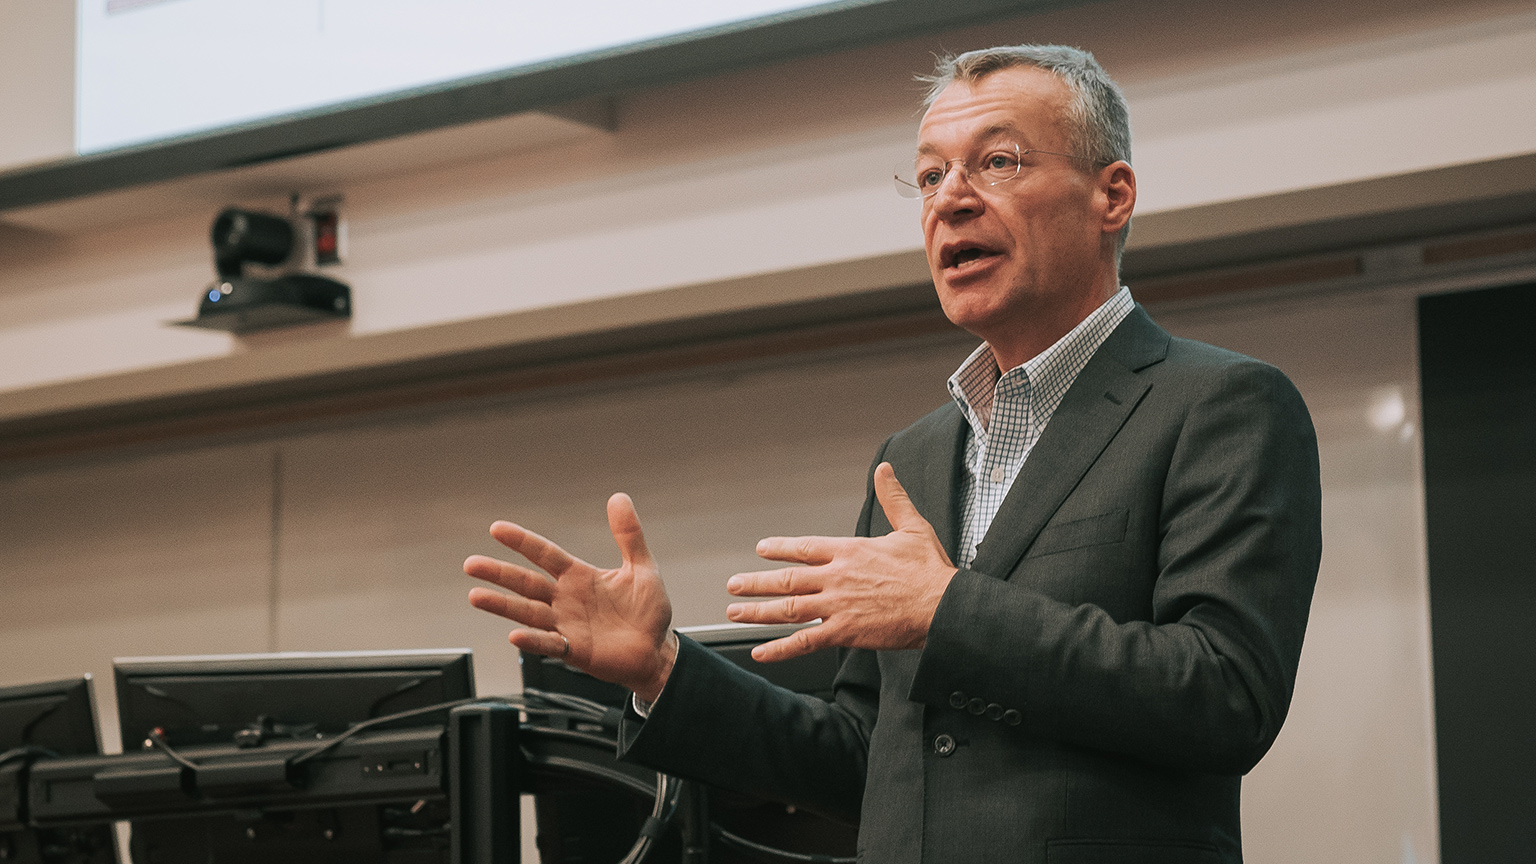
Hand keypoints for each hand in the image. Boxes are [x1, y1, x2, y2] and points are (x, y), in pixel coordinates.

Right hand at [465, 493, 676, 701]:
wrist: (658, 651)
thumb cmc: (648, 612)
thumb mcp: (642, 568)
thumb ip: (629, 535)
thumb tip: (619, 497)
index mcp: (579, 577)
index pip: (545, 554)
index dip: (522, 541)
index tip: (496, 528)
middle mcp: (566, 599)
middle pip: (527, 582)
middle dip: (499, 573)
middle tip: (471, 563)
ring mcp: (567, 625)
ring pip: (528, 612)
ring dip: (502, 605)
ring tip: (476, 595)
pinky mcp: (575, 651)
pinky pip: (549, 644)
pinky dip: (533, 640)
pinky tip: (515, 635)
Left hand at [725, 462, 956, 661]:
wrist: (942, 606)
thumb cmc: (930, 571)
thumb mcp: (911, 526)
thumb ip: (893, 498)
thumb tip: (884, 470)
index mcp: (849, 551)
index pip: (804, 548)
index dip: (780, 548)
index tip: (762, 549)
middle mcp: (836, 577)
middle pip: (786, 579)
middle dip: (756, 582)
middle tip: (734, 585)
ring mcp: (837, 606)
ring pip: (788, 609)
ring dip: (758, 611)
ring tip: (736, 612)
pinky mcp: (844, 632)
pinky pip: (804, 642)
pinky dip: (780, 648)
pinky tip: (761, 652)